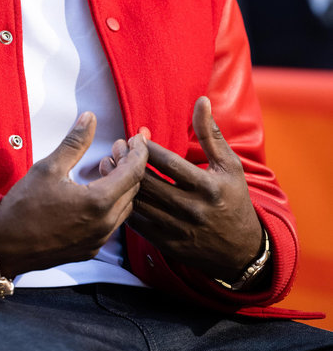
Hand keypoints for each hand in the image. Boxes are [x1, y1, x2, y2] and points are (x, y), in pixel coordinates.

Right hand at [0, 112, 147, 278]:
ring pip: (125, 207)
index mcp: (98, 202)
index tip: (138, 136)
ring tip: (106, 165)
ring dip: (121, 184)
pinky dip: (111, 202)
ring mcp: (98, 240)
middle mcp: (104, 224)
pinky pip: (112, 222)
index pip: (134, 172)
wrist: (4, 245)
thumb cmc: (23, 207)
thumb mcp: (48, 167)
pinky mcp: (90, 249)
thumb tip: (90, 118)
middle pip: (133, 189)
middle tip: (118, 146)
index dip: (139, 151)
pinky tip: (96, 190)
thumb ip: (75, 142)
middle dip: (129, 164)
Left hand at [128, 96, 263, 279]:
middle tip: (117, 146)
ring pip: (140, 203)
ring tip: (108, 163)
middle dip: (128, 161)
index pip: (169, 164)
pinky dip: (124, 204)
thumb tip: (201, 101)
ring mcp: (179, 229)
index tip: (135, 136)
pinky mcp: (168, 244)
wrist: (240, 249)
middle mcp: (193, 209)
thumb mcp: (230, 165)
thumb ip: (211, 133)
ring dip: (120, 181)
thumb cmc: (234, 199)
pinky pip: (138, 224)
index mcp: (208, 187)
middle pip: (150, 183)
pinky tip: (116, 189)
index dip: (148, 148)